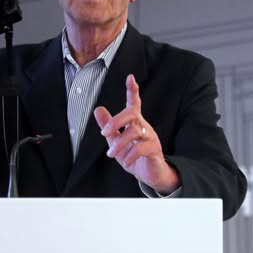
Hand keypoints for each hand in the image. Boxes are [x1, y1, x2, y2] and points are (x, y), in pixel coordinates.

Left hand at [94, 74, 179, 193]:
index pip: (134, 103)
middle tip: (103, 133)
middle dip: (116, 121)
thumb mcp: (116, 140)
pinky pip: (141, 148)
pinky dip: (130, 155)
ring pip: (134, 131)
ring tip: (111, 154)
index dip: (132, 90)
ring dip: (119, 143)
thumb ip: (108, 126)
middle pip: (131, 113)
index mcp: (135, 122)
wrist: (149, 175)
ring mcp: (151, 136)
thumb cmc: (133, 155)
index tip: (130, 77)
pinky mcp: (154, 149)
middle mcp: (144, 125)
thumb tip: (98, 109)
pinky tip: (126, 161)